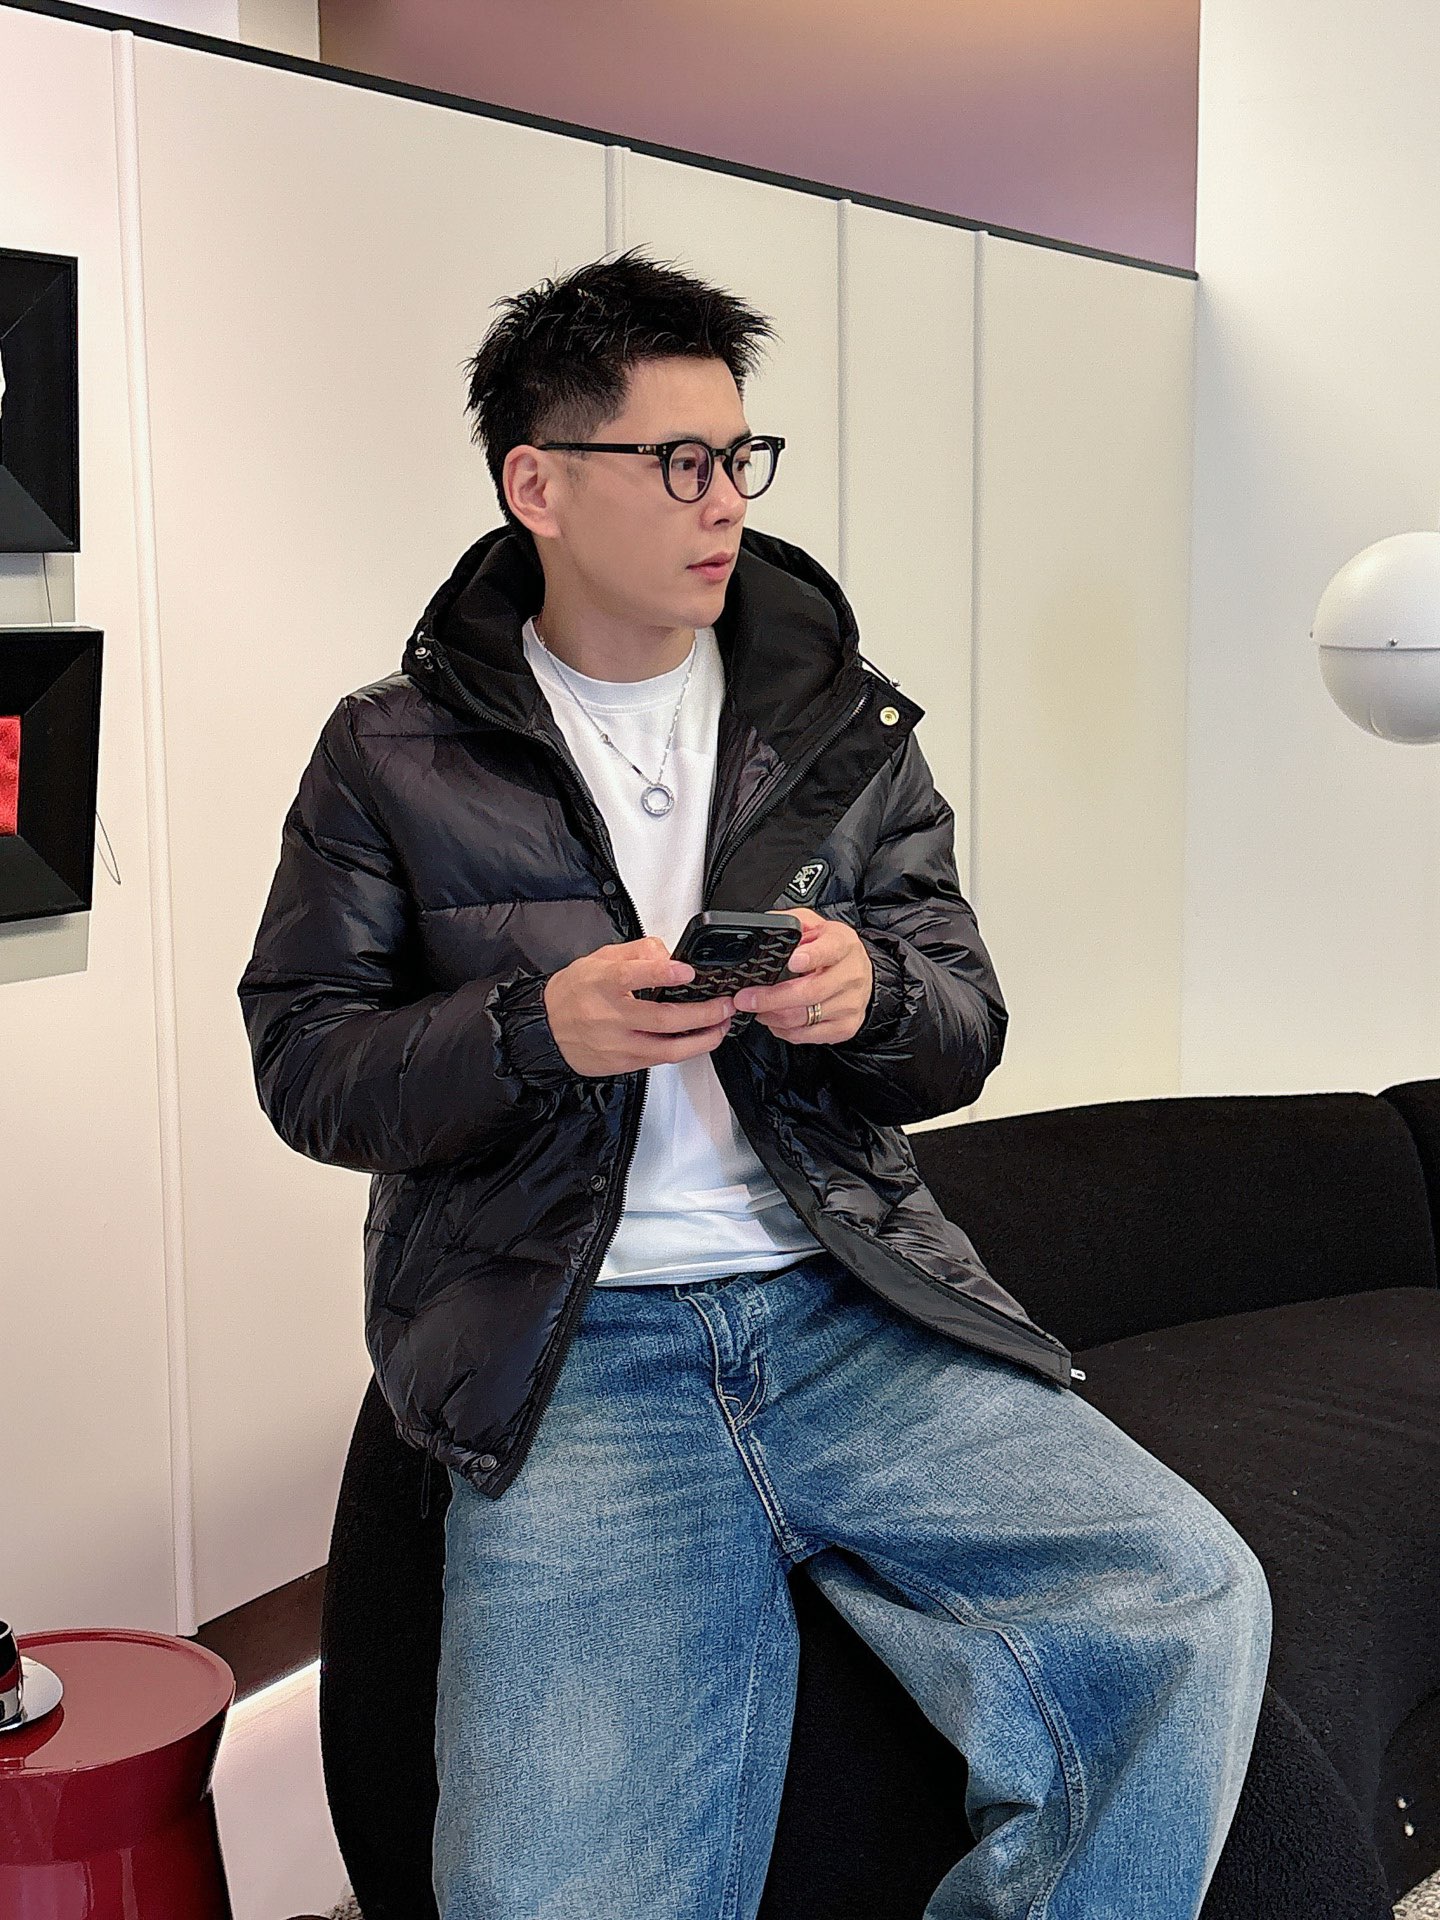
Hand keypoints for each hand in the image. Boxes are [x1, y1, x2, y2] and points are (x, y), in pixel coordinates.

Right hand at [543, 936, 733, 1076]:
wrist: (545, 1030)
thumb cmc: (574, 993)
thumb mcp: (600, 959)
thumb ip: (637, 953)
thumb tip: (669, 956)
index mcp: (602, 983)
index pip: (633, 976)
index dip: (663, 973)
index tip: (688, 972)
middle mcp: (610, 1016)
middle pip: (663, 1018)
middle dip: (702, 1013)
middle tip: (725, 1004)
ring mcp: (617, 1044)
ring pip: (668, 1047)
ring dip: (702, 1038)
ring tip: (723, 1026)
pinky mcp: (622, 1064)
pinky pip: (660, 1059)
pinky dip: (686, 1049)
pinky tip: (700, 1039)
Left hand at [731, 908, 872, 1043]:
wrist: (861, 974)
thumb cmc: (833, 950)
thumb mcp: (816, 926)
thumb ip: (792, 923)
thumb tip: (767, 927)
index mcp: (843, 944)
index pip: (829, 950)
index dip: (810, 956)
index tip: (792, 961)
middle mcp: (851, 975)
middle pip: (810, 991)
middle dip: (771, 998)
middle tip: (746, 998)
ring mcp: (850, 1004)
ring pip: (804, 1017)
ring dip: (772, 1015)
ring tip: (757, 1008)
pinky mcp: (845, 1027)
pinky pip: (807, 1035)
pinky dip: (784, 1030)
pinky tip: (775, 1020)